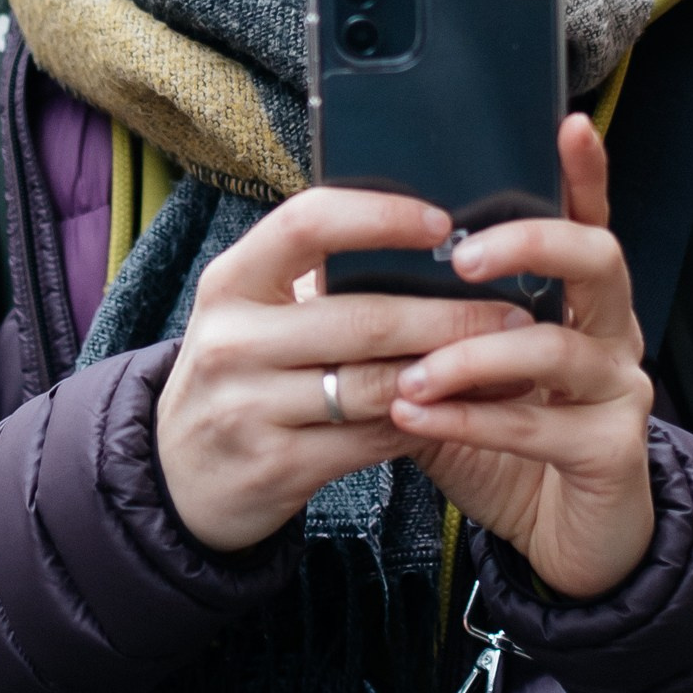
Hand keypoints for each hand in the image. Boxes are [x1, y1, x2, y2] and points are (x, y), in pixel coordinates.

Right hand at [154, 186, 518, 553]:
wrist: (179, 475)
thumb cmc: (240, 373)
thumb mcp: (250, 312)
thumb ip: (315, 279)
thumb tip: (430, 238)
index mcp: (230, 282)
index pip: (307, 224)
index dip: (379, 217)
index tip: (443, 222)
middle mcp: (233, 341)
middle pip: (363, 317)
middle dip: (450, 316)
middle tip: (513, 312)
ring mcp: (250, 408)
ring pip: (377, 386)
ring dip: (454, 375)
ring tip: (509, 364)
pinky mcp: (277, 466)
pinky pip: (373, 441)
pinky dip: (428, 424)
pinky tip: (465, 411)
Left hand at [387, 117, 654, 600]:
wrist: (560, 540)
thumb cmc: (503, 441)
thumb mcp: (453, 371)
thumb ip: (417, 322)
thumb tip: (327, 274)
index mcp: (577, 299)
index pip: (587, 219)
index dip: (585, 171)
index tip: (563, 124)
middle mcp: (611, 331)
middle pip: (598, 258)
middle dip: (530, 245)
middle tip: (461, 256)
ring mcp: (620, 390)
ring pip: (558, 346)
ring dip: (473, 354)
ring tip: (408, 374)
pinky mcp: (612, 451)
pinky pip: (540, 425)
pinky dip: (471, 419)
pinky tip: (414, 418)